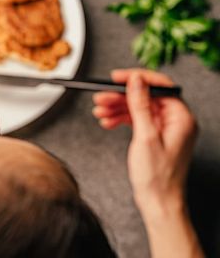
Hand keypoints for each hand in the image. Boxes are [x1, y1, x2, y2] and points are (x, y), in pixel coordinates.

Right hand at [92, 69, 196, 215]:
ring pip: (138, 108)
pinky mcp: (155, 135)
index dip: (137, 78)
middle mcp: (175, 120)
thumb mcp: (145, 136)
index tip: (117, 77)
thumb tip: (136, 81)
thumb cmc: (157, 177)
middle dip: (120, 97)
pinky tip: (107, 122)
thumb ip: (140, 105)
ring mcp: (165, 128)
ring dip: (117, 108)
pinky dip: (120, 119)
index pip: (159, 86)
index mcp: (181, 117)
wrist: (158, 202)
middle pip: (145, 97)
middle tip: (100, 98)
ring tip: (99, 111)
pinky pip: (136, 120)